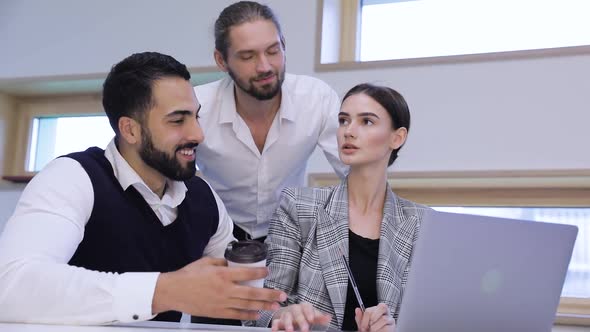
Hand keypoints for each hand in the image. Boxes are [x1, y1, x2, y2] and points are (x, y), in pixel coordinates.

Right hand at [152, 256, 286, 320]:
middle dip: (269, 294)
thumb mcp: (206, 262)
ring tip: (275, 306)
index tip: (268, 272)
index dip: (260, 273)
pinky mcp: (217, 313)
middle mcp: (225, 289)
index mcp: (222, 274)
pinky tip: (257, 314)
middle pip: (252, 293)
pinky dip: (248, 315)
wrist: (173, 291)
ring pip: (247, 305)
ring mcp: (222, 302)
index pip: (247, 273)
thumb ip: (222, 262)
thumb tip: (233, 263)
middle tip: (282, 295)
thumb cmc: (188, 275)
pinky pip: (236, 315)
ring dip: (263, 306)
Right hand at [271, 302, 331, 331]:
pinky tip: (275, 330)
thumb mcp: (313, 315)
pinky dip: (275, 325)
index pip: (307, 307)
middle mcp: (294, 309)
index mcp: (304, 307)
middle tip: (305, 329)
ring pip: (286, 316)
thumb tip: (329, 317)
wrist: (292, 314)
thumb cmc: (304, 315)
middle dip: (300, 320)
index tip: (311, 319)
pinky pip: (276, 321)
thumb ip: (320, 317)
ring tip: (290, 331)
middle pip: (297, 312)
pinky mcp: (278, 320)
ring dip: (288, 323)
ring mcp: (286, 314)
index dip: (309, 313)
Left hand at [354, 303, 395, 331]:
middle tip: (368, 326)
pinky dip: (380, 331)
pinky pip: (387, 328)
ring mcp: (390, 320)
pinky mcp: (392, 327)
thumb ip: (360, 317)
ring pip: (384, 319)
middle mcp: (385, 313)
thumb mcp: (364, 323)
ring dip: (375, 327)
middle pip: (382, 308)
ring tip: (372, 331)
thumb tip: (357, 310)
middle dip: (373, 318)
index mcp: (377, 309)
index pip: (373, 307)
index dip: (366, 316)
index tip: (363, 325)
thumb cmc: (370, 329)